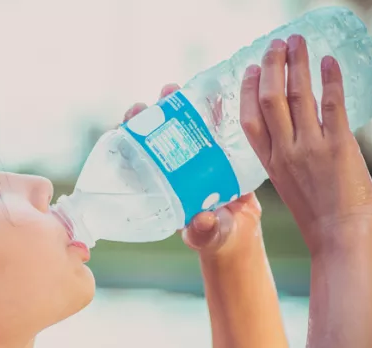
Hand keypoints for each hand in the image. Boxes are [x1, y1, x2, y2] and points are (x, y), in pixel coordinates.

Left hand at [123, 85, 262, 257]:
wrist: (242, 230)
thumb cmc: (218, 236)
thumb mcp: (209, 234)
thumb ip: (204, 230)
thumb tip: (202, 220)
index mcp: (162, 185)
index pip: (138, 157)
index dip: (130, 138)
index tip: (129, 121)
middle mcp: (174, 167)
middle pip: (157, 134)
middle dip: (151, 114)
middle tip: (153, 101)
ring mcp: (195, 155)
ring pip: (181, 124)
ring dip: (176, 104)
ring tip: (172, 89)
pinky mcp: (218, 149)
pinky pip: (212, 124)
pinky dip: (211, 108)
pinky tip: (211, 91)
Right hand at [241, 35, 371, 253]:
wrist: (340, 238)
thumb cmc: (320, 219)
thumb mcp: (291, 187)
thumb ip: (289, 160)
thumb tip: (300, 136)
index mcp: (270, 164)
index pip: (250, 119)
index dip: (248, 90)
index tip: (250, 69)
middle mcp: (285, 152)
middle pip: (270, 98)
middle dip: (272, 65)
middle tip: (276, 44)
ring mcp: (310, 148)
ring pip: (297, 95)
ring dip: (298, 63)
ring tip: (299, 42)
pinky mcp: (339, 147)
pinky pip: (332, 104)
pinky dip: (330, 79)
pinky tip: (329, 61)